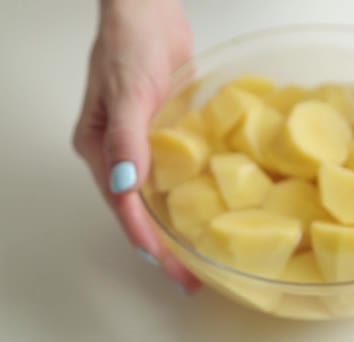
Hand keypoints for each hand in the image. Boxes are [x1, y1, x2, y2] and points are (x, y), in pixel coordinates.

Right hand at [72, 0, 200, 290]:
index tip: (167, 263)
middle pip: (139, 210)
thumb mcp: (126, 92)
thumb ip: (125, 139)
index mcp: (99, 149)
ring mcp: (145, 145)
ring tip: (199, 256)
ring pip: (158, 197)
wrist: (150, 12)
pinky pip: (177, 173)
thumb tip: (124, 187)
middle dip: (162, 245)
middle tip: (188, 275)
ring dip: (176, 226)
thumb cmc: (130, 43)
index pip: (123, 206)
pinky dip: (188, 196)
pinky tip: (207, 212)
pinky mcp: (167, 134)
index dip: (145, 238)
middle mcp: (120, 153)